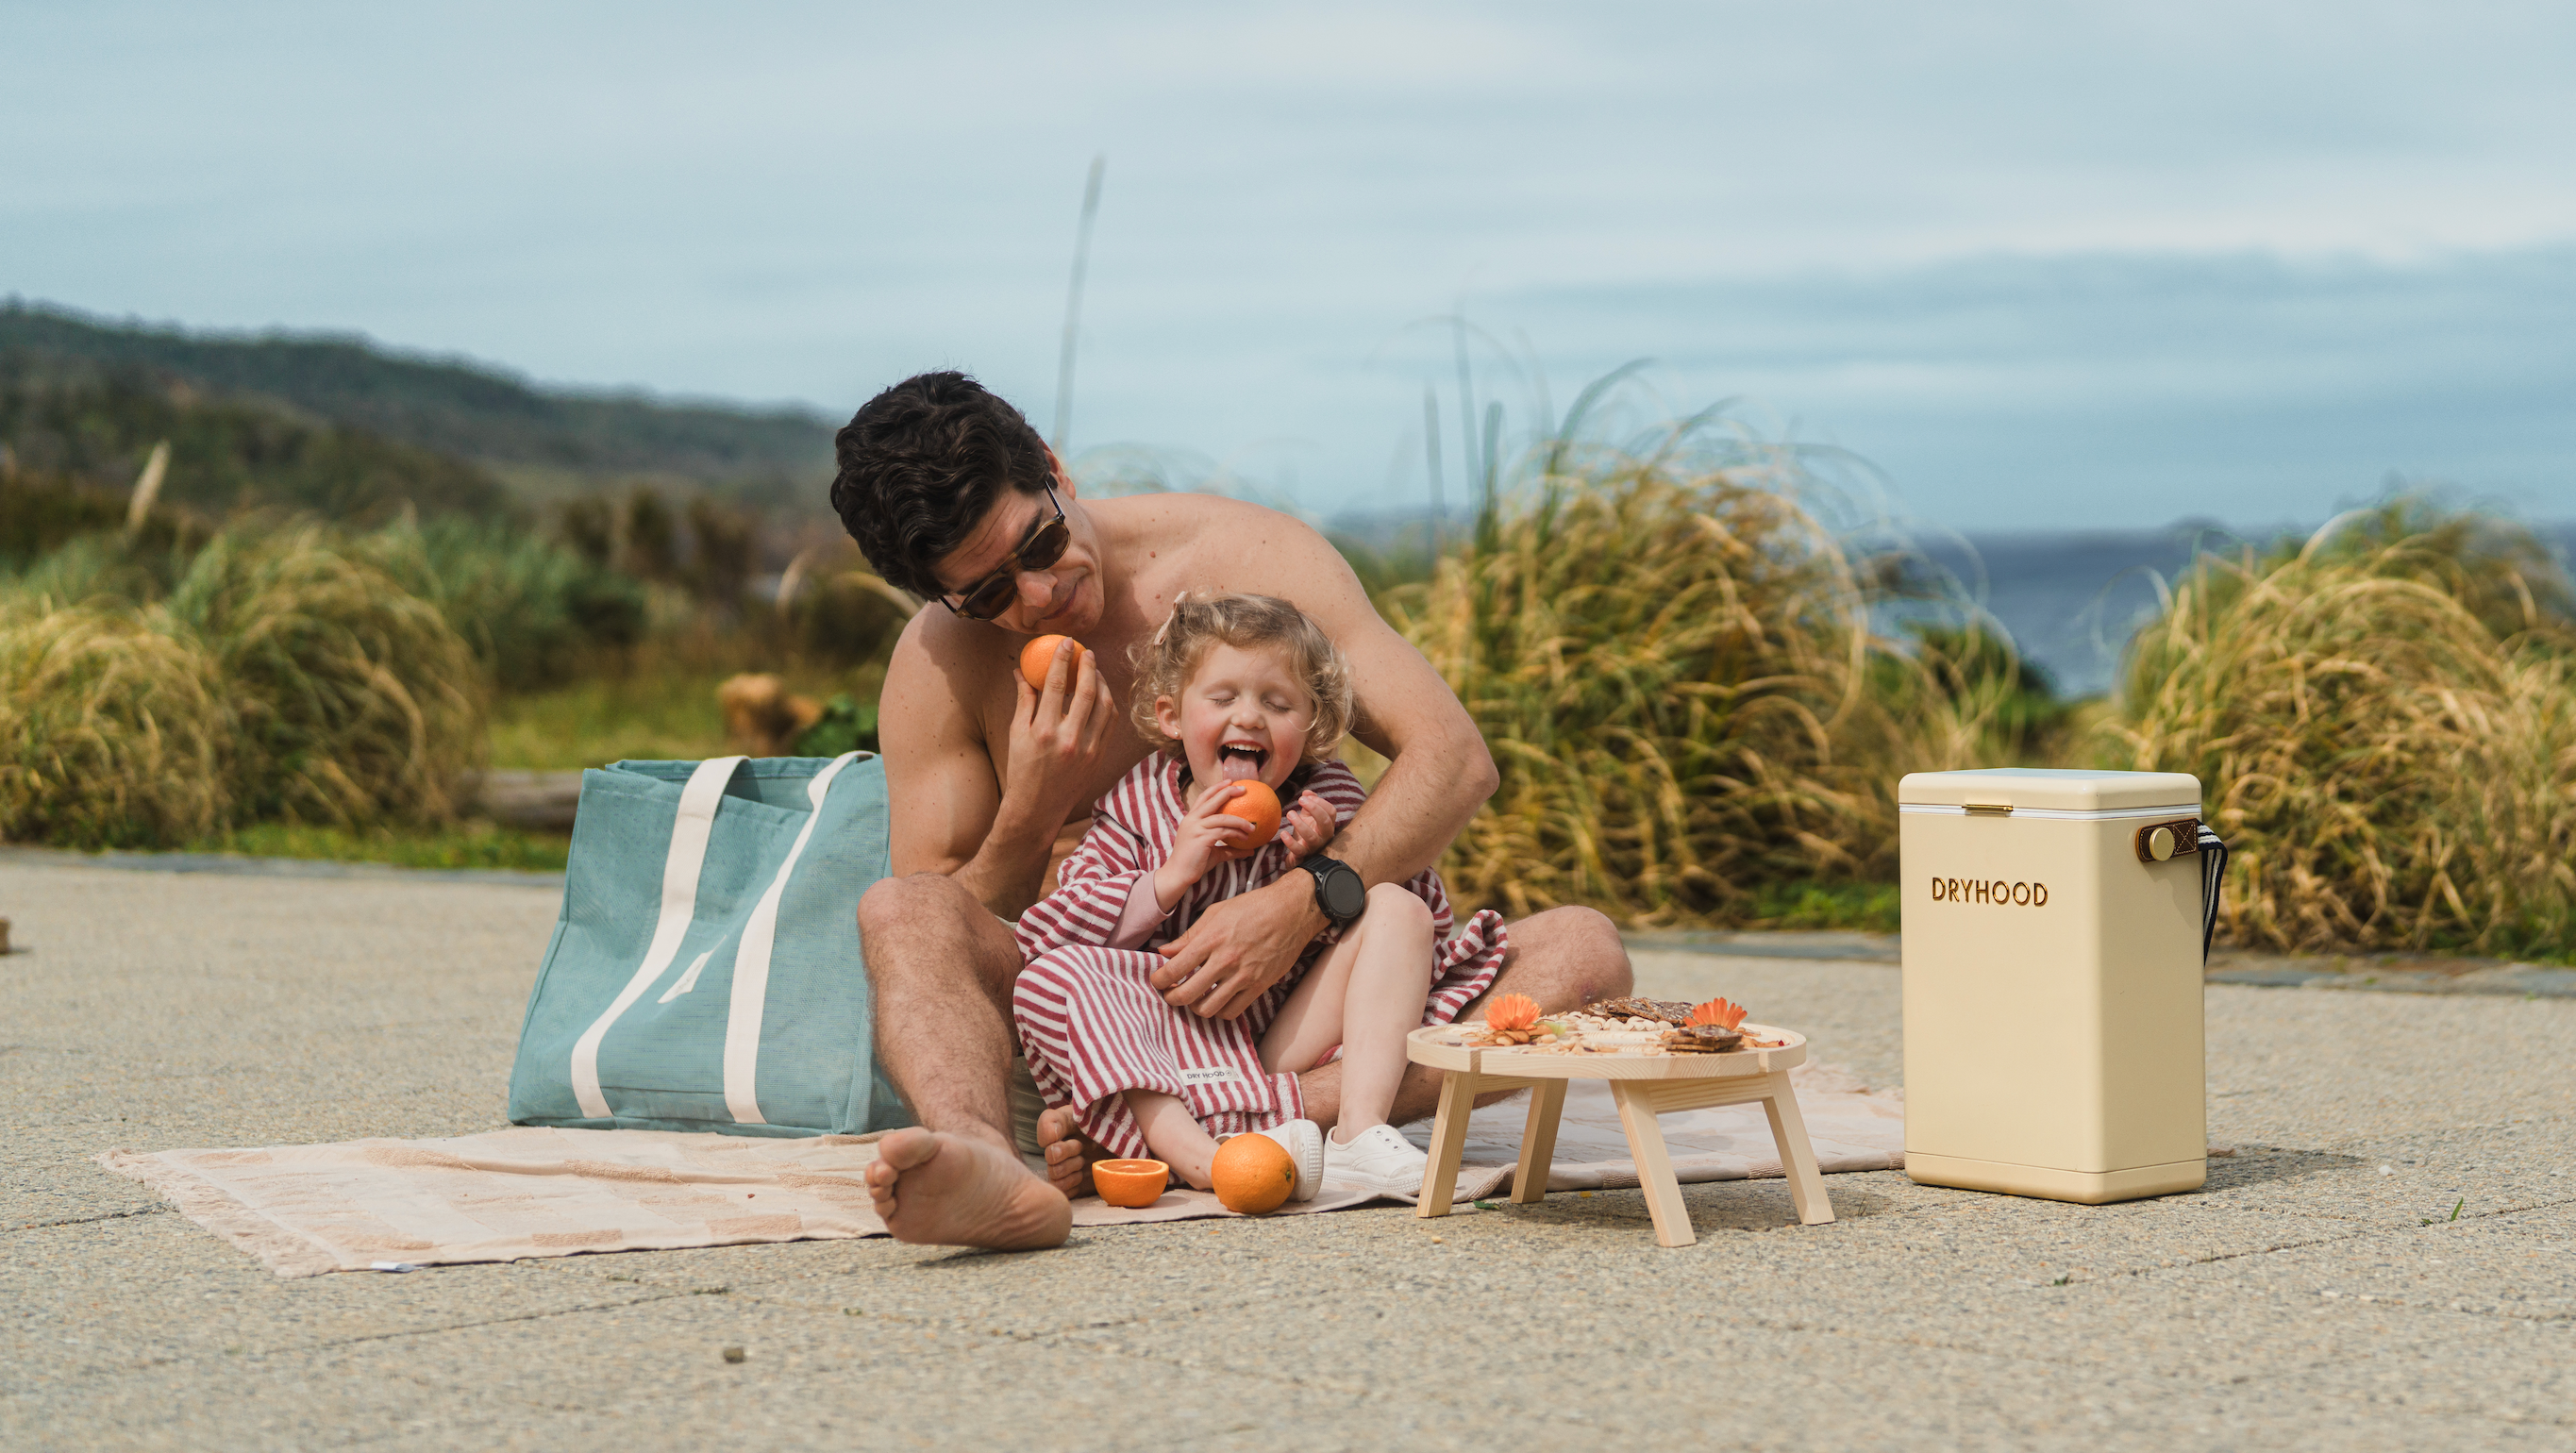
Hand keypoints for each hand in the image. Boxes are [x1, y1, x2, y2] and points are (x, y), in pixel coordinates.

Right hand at [1002, 638, 1113, 830]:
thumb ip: (1023, 700)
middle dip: (1089, 666)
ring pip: (1105, 707)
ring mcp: (1088, 750)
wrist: (1037, 809)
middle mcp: (1069, 740)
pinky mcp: (1099, 757)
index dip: (1063, 660)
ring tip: (1095, 671)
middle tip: (1086, 652)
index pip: (1057, 686)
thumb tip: (1021, 671)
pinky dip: (1109, 705)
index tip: (1066, 643)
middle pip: (1087, 692)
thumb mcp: (1017, 734)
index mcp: (1044, 731)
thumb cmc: (1022, 769)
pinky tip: (1102, 695)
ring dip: (1102, 683)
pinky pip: (1111, 724)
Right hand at [1153, 780, 1259, 906]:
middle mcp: (1192, 820)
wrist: (1179, 874)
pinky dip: (1237, 833)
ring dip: (1240, 821)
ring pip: (1222, 818)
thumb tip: (1249, 849)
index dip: (1216, 788)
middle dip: (1228, 792)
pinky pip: (1224, 832)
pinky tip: (1245, 838)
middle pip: (1211, 800)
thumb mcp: (1214, 852)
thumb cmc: (1194, 862)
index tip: (1229, 782)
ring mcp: (1196, 828)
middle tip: (1243, 789)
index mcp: (1191, 819)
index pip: (1204, 798)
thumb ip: (1229, 848)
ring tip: (1252, 826)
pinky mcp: (1202, 838)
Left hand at [1153, 874, 1325, 1019]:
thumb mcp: (1216, 913)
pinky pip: (1232, 1012)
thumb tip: (1164, 951)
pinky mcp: (1259, 986)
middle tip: (1170, 994)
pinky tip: (1216, 1000)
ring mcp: (1244, 976)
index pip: (1174, 969)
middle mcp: (1226, 960)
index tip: (1157, 980)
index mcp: (1211, 939)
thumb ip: (1189, 936)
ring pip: (1208, 1009)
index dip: (1158, 980)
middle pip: (1187, 995)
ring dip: (1194, 1007)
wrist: (1293, 911)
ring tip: (1193, 998)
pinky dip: (1219, 1011)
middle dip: (1172, 998)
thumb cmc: (1253, 907)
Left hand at [1279, 790, 1336, 865]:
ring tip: (1290, 813)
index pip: (1331, 811)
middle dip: (1314, 809)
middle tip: (1300, 800)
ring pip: (1311, 836)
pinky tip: (1283, 833)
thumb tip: (1307, 792)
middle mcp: (1324, 836)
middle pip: (1325, 822)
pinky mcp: (1303, 855)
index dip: (1320, 802)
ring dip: (1300, 824)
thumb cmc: (1306, 830)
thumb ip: (1310, 802)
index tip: (1306, 797)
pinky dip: (1290, 842)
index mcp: (1327, 825)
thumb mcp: (1308, 815)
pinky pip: (1298, 850)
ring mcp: (1314, 846)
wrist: (1299, 853)